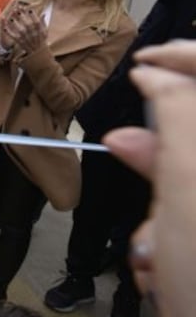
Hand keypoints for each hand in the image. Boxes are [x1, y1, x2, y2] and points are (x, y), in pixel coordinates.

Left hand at [3, 5, 45, 53]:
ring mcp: (27, 39)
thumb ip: (43, 23)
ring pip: (20, 30)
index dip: (32, 15)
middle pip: (27, 24)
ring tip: (10, 17)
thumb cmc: (42, 41)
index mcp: (40, 31)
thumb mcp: (45, 32)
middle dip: (22, 16)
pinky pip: (14, 37)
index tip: (28, 8)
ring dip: (15, 23)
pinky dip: (9, 32)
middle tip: (16, 9)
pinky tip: (4, 28)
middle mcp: (34, 35)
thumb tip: (43, 13)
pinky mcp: (20, 43)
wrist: (38, 53)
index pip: (36, 21)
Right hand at [102, 41, 195, 316]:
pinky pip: (179, 210)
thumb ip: (175, 116)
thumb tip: (154, 75)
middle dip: (160, 148)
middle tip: (126, 147)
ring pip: (182, 175)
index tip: (142, 59)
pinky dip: (158, 232)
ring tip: (150, 241)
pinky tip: (153, 259)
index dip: (186, 57)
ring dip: (154, 204)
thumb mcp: (190, 183)